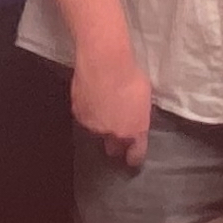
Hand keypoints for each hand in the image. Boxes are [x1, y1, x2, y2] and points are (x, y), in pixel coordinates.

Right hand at [72, 47, 153, 167]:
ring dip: (100, 125)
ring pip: (97, 133)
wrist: (104, 64)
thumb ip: (138, 114)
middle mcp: (113, 134)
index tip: (131, 159)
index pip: (135, 154)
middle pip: (113, 148)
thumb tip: (134, 117)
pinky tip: (92, 99)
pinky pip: (85, 118)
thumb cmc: (130, 75)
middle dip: (115, 144)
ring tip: (103, 106)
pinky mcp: (78, 114)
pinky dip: (89, 111)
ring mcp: (93, 126)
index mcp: (134, 130)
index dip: (134, 157)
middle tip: (116, 132)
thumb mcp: (144, 97)